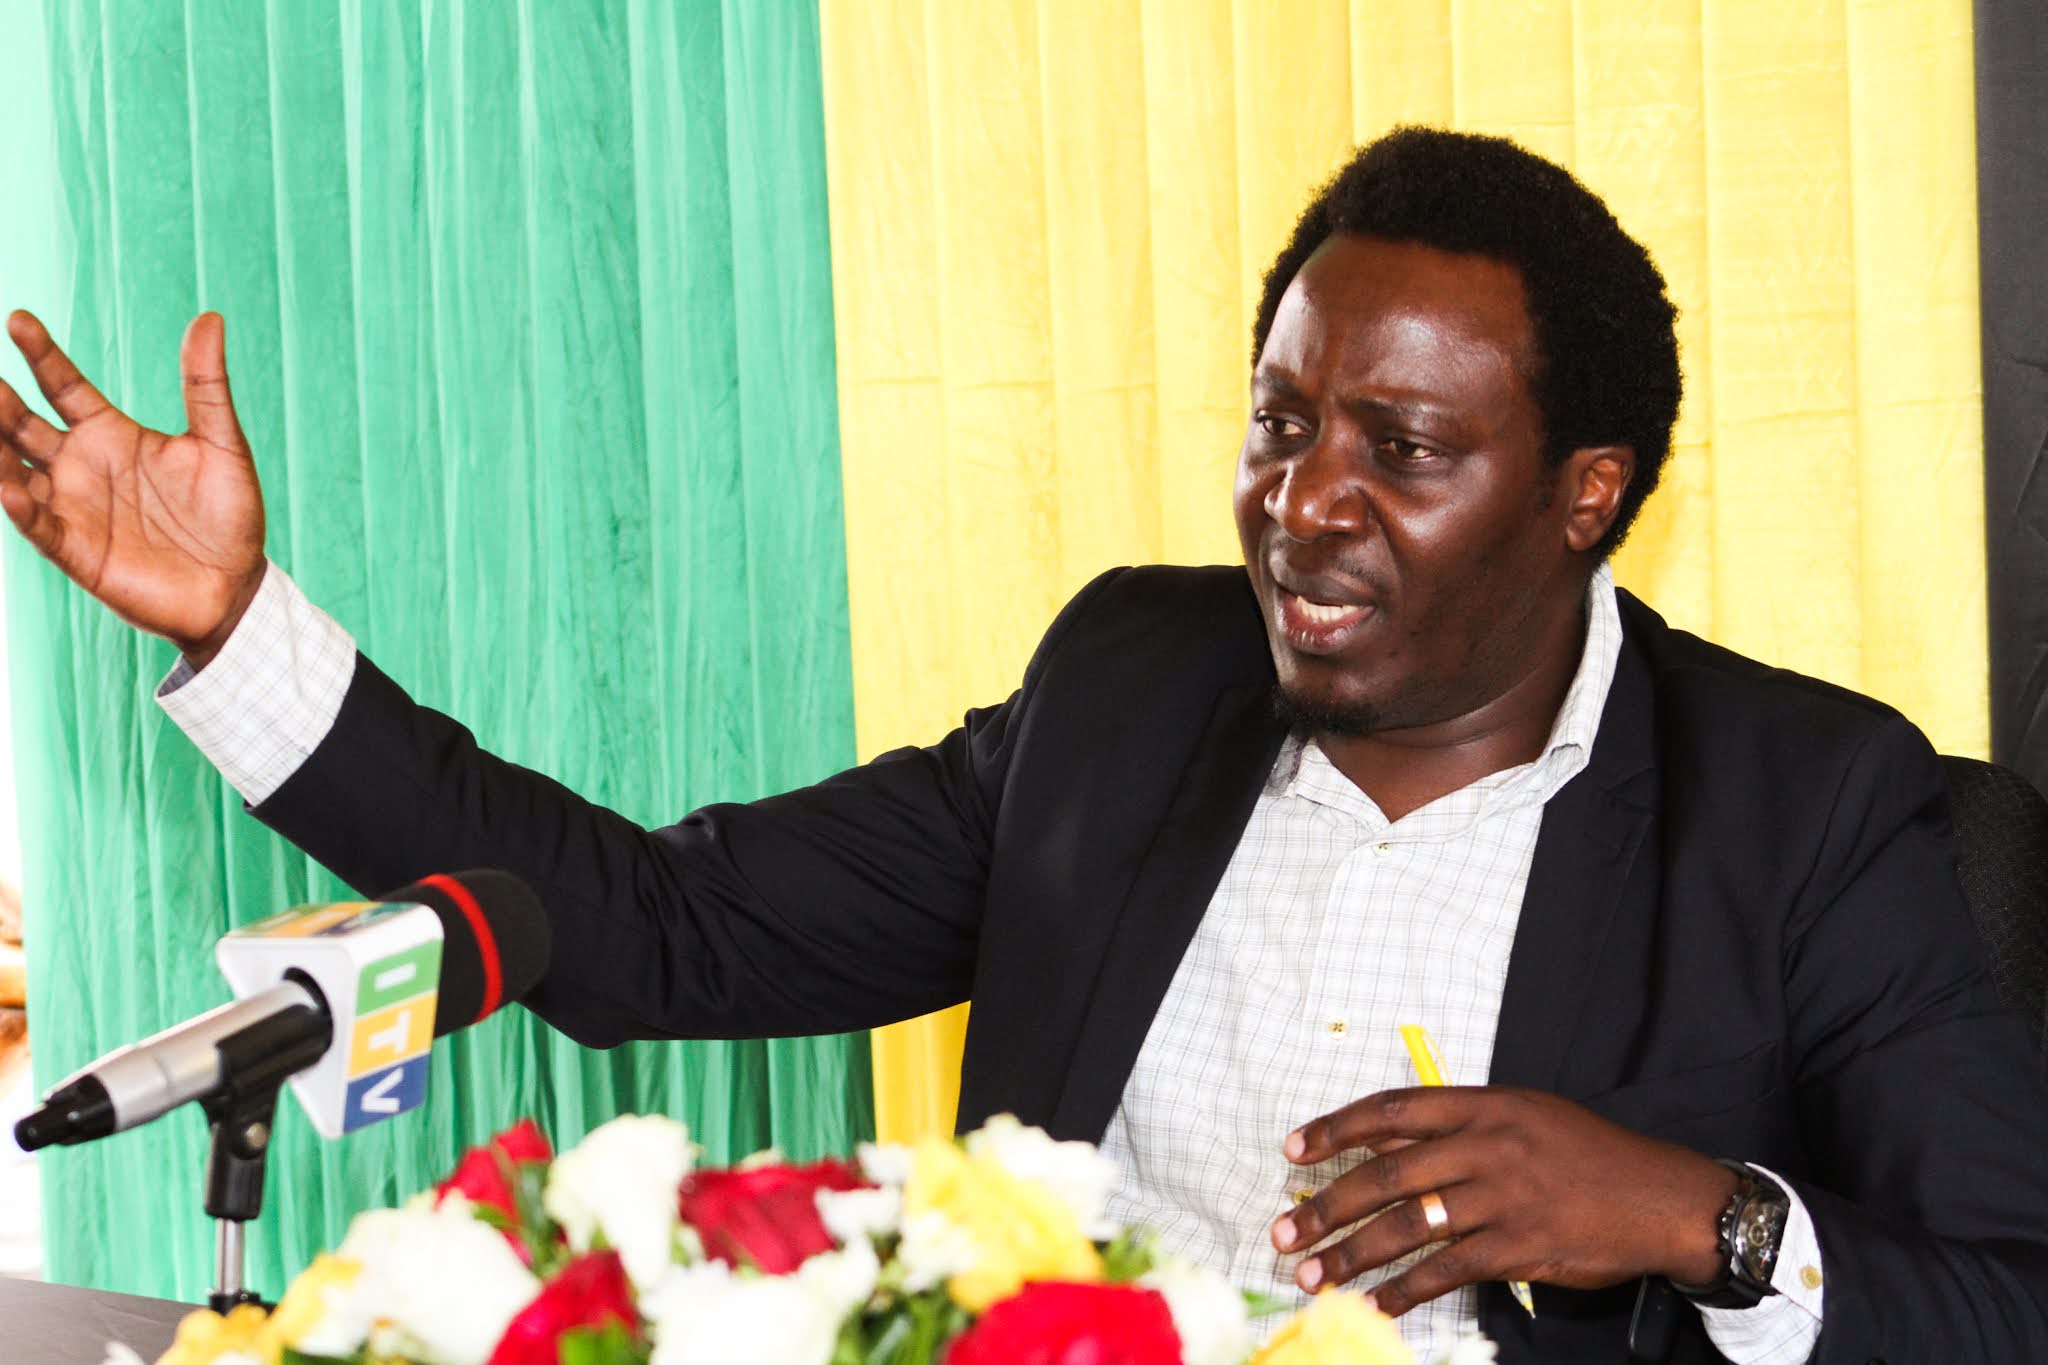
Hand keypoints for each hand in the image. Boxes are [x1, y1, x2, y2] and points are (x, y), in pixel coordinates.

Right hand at [0, 310, 265, 664]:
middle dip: (0, 401)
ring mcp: (73, 507)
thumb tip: (210, 317)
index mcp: (111, 434)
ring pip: (15, 469)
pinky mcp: (76, 550)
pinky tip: (7, 486)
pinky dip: (19, 506)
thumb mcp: (221, 444)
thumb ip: (206, 385)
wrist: (236, 586)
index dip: (41, 354)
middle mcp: (81, 466)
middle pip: (23, 424)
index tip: (20, 318)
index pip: (62, 385)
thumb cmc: (229, 517)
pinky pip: (37, 525)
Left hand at [1268, 1086, 1737, 1314]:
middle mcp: (1488, 1145)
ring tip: (1310, 1274)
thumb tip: (1379, 1148)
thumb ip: (1455, 1130)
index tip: (1291, 1151)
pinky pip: (1446, 1271)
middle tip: (1282, 1231)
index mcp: (1483, 1105)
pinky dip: (1403, 1291)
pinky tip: (1373, 1303)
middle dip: (1325, 1206)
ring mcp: (1504, 1197)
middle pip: (1385, 1175)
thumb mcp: (1522, 1118)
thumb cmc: (1584, 1154)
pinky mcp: (1520, 1247)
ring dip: (1351, 1253)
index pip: (1391, 1111)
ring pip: (1408, 1226)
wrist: (1661, 1196)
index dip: (1334, 1129)